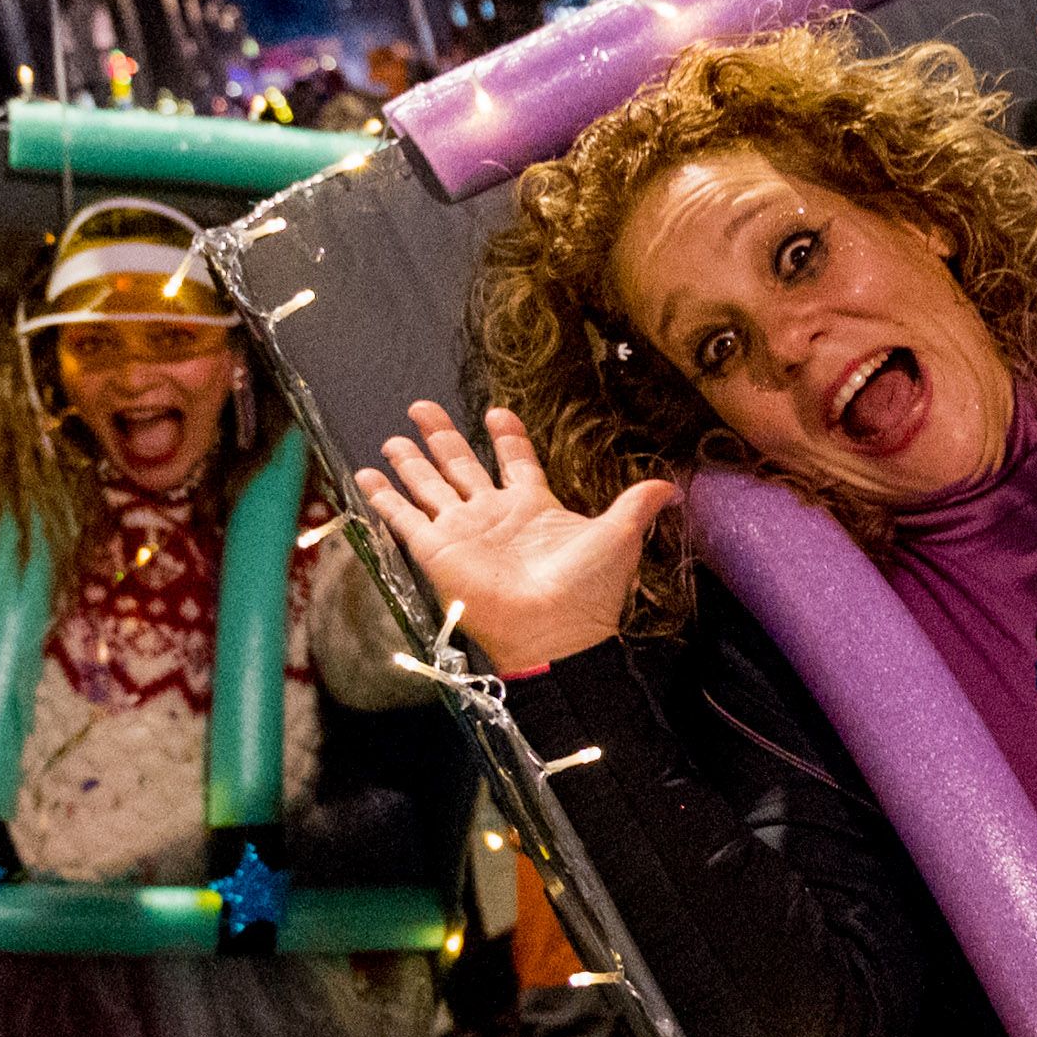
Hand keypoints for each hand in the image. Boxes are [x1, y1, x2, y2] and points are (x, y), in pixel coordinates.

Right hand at [349, 401, 669, 676]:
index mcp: (533, 507)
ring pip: (429, 485)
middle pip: (461, 465)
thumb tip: (670, 484)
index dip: (506, 437)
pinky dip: (383, 496)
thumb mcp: (617, 537)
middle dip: (443, 436)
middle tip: (422, 405)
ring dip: (411, 460)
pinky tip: (366, 474)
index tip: (497, 412)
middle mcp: (492, 515)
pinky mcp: (435, 549)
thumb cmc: (586, 589)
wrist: (554, 631)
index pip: (514, 461)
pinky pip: (403, 517)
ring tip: (394, 435)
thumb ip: (635, 505)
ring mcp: (461, 531)